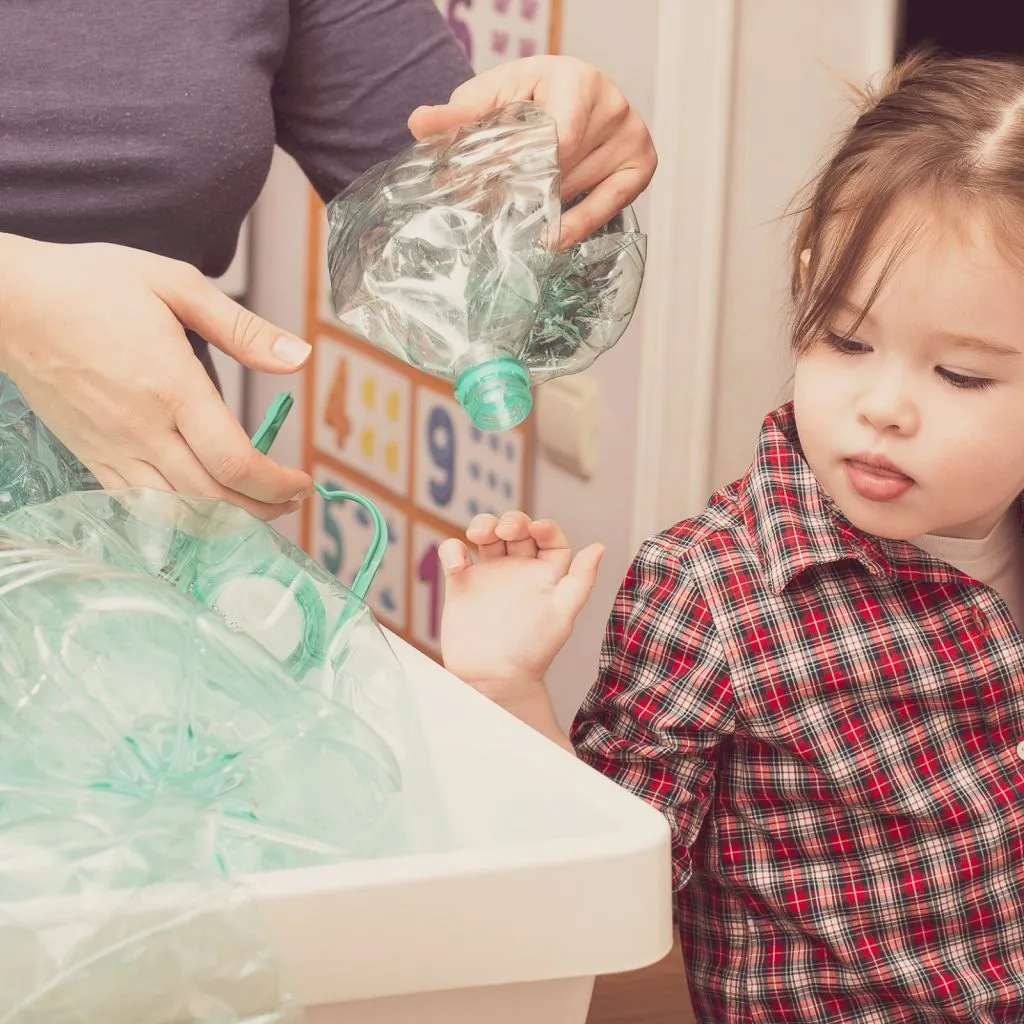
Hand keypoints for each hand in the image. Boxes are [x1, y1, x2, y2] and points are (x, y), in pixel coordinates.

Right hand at [0, 235, 312, 519]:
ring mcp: (113, 448)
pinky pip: (139, 506)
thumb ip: (242, 328)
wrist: (8, 301)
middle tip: (290, 501)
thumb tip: (300, 357)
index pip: (235, 461)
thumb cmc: (91, 285)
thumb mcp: (176, 284)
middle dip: (262, 510)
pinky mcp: (91, 456)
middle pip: (213, 498)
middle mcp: (143, 429)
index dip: (277, 484)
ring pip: (177, 512)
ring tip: (256, 508)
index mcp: (172, 387)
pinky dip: (178, 519)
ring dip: (225, 521)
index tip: (302, 482)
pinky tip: (202, 509)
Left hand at [408, 55, 656, 247]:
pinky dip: (578, 224)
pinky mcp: (641, 166)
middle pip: (561, 167)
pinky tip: (552, 238)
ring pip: (577, 189)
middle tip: (487, 211)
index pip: (554, 138)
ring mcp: (631, 137)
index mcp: (577, 80)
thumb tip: (419, 124)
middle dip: (522, 190)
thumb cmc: (531, 95)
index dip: (520, 169)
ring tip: (512, 223)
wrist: (571, 90)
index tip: (484, 190)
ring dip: (543, 208)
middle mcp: (613, 107)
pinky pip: (609, 207)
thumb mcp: (494, 95)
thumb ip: (459, 113)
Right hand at [439, 511, 602, 704]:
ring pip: (486, 534)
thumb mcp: (562, 615)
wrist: (492, 680)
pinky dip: (452, 550)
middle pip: (517, 529)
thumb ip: (580, 581)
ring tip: (478, 534)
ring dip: (483, 524)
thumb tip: (599, 546)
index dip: (545, 527)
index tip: (536, 529)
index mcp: (546, 575)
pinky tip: (458, 564)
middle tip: (505, 531)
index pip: (550, 538)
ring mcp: (489, 575)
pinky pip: (454, 554)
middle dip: (512, 520)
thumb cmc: (532, 652)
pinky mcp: (461, 583)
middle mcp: (518, 570)